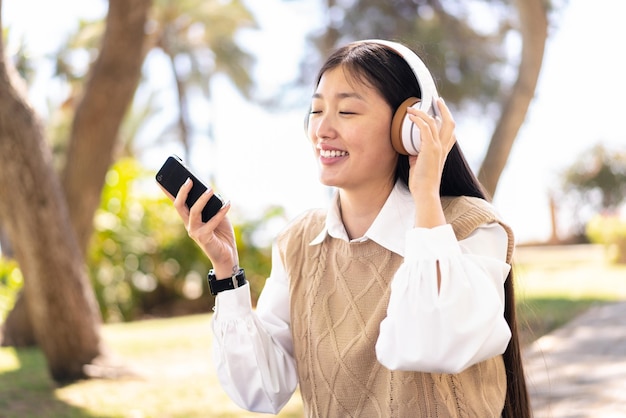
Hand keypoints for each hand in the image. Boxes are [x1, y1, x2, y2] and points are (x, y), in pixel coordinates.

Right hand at [171, 179, 238, 277]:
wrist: (227, 255)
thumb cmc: (221, 234)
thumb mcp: (218, 216)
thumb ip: (213, 206)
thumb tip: (211, 192)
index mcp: (190, 219)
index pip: (177, 203)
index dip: (168, 192)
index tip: (162, 179)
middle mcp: (189, 225)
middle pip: (179, 206)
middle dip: (182, 192)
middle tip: (190, 180)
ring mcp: (195, 231)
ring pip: (193, 211)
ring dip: (202, 199)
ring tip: (211, 189)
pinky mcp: (204, 237)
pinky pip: (212, 221)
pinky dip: (221, 211)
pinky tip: (228, 203)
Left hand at [406, 98, 455, 227]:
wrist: (425, 192)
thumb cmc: (421, 182)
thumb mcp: (419, 165)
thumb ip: (417, 155)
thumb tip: (409, 149)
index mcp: (443, 152)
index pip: (450, 133)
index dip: (446, 120)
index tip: (438, 111)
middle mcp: (443, 148)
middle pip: (449, 123)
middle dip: (444, 109)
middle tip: (436, 100)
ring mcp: (438, 147)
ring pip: (435, 122)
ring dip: (423, 112)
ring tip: (413, 107)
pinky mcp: (430, 149)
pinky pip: (425, 128)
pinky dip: (418, 120)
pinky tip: (410, 116)